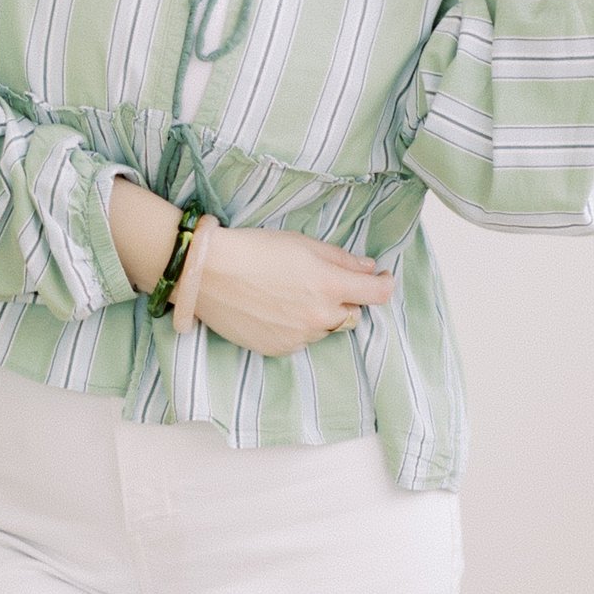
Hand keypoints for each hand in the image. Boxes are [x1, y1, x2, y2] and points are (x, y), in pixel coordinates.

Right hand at [180, 222, 394, 357]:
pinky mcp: (279, 349)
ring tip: (289, 295)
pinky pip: (301, 340)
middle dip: (344, 300)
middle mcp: (319, 316)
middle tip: (321, 283)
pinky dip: (297, 327)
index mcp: (329, 286)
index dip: (384, 284)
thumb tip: (368, 269)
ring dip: (319, 315)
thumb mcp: (303, 244)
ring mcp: (299, 337)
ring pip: (325, 329)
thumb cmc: (255, 250)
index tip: (380, 279)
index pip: (377, 295)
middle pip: (351, 315)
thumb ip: (341, 259)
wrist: (209, 273)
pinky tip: (275, 309)